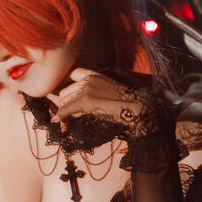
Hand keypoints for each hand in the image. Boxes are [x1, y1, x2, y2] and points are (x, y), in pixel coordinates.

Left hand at [48, 68, 162, 137]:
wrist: (138, 108)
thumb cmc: (127, 105)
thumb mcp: (108, 94)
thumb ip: (93, 95)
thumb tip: (77, 107)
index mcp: (95, 75)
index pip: (72, 74)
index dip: (65, 87)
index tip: (64, 98)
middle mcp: (88, 79)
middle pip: (65, 91)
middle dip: (63, 105)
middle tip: (64, 117)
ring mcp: (86, 88)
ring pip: (63, 101)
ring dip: (63, 114)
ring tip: (66, 124)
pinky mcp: (85, 100)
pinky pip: (65, 110)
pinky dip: (63, 119)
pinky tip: (64, 127)